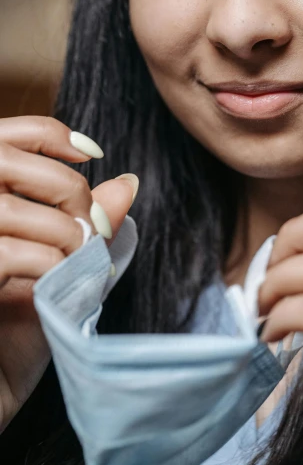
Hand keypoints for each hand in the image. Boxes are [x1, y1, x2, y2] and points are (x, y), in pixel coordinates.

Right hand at [0, 116, 135, 433]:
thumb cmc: (15, 331)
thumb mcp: (57, 267)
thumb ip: (85, 222)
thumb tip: (128, 181)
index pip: (3, 135)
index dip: (49, 133)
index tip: (92, 153)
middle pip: (1, 158)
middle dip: (63, 185)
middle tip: (89, 225)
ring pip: (6, 208)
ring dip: (61, 233)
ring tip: (75, 262)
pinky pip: (6, 253)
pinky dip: (47, 265)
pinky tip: (52, 285)